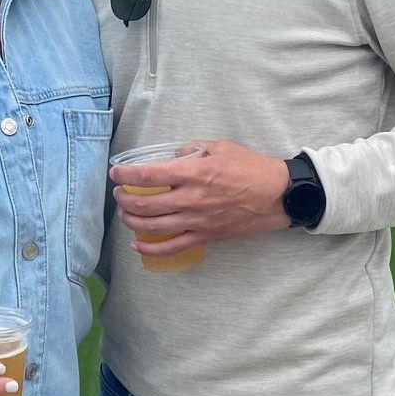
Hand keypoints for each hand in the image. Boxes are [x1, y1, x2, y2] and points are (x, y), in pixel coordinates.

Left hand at [109, 140, 291, 257]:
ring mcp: (197, 221)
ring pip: (152, 227)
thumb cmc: (252, 168)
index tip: (115, 174)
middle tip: (119, 194)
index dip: (126, 175)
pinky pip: (172, 247)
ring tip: (126, 215)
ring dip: (132, 221)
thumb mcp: (222, 146)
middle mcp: (191, 198)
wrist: (278, 196)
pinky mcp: (205, 237)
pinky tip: (137, 245)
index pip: (148, 176)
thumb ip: (194, 148)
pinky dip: (150, 249)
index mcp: (193, 173)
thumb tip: (175, 154)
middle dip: (124, 199)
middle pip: (144, 204)